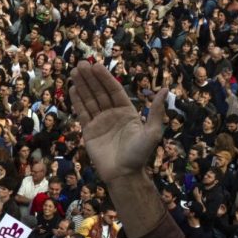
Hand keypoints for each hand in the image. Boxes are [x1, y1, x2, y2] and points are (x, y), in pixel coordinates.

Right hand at [70, 62, 167, 181]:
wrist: (123, 174)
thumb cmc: (139, 155)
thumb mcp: (152, 133)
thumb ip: (156, 111)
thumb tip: (166, 90)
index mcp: (127, 112)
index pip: (114, 90)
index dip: (105, 78)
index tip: (96, 66)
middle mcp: (112, 114)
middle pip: (99, 92)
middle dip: (91, 78)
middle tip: (82, 63)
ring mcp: (99, 122)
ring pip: (89, 100)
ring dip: (82, 85)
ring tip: (74, 71)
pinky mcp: (88, 131)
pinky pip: (82, 113)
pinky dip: (77, 101)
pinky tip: (72, 89)